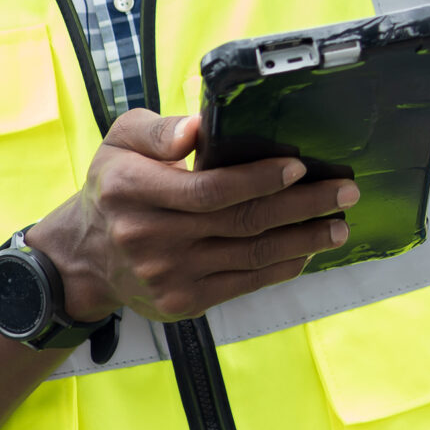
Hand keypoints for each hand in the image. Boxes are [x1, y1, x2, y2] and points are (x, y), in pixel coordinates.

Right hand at [28, 111, 358, 321]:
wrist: (84, 258)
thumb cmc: (115, 187)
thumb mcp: (120, 141)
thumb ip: (157, 130)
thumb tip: (197, 128)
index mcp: (132, 189)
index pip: (209, 189)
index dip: (259, 180)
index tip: (298, 167)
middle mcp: (149, 236)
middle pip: (242, 222)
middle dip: (302, 206)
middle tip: (345, 193)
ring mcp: (167, 274)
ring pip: (251, 255)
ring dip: (303, 240)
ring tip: (339, 225)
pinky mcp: (182, 302)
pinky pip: (245, 283)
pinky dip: (282, 266)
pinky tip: (307, 251)